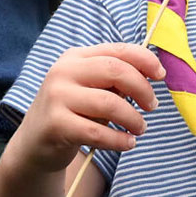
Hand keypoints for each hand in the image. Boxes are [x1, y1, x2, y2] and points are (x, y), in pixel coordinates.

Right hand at [7, 43, 165, 172]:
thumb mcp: (89, 89)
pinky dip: (119, 139)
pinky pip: (97, 131)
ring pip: (110, 103)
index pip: (118, 50)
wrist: (33, 146)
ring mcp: (56, 97)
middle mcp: (63, 72)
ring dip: (133, 119)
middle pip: (116, 71)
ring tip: (140, 129)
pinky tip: (127, 143)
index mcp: (75, 57)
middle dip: (142, 89)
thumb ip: (114, 79)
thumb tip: (152, 73)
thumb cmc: (71, 113)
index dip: (145, 60)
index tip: (161, 75)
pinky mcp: (55, 124)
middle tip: (152, 106)